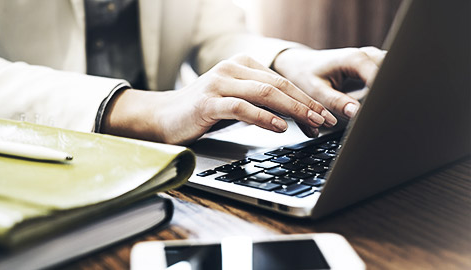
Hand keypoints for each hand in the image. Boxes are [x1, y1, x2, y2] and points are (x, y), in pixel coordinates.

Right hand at [102, 55, 336, 144]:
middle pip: (278, 85)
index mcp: (241, 65)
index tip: (323, 116)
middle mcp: (231, 69)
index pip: (281, 81)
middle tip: (325, 122)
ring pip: (265, 93)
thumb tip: (295, 117)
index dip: (305, 99)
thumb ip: (261, 103)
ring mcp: (218, 84)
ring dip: (293, 110)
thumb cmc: (202, 112)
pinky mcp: (208, 103)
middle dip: (306, 105)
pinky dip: (264, 118)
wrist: (162, 117)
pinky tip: (280, 128)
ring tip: (311, 124)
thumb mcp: (236, 102)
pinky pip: (242, 108)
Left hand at [272, 47, 385, 118]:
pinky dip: (386, 89)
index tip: (381, 114)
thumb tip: (357, 113)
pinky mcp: (374, 65)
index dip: (383, 97)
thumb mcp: (317, 91)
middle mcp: (367, 54)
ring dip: (389, 91)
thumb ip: (337, 102)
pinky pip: (387, 76)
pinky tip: (378, 104)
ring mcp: (373, 58)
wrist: (301, 64)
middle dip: (390, 94)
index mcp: (354, 59)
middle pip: (393, 73)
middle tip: (383, 115)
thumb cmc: (305, 75)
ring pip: (393, 74)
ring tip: (381, 111)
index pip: (381, 78)